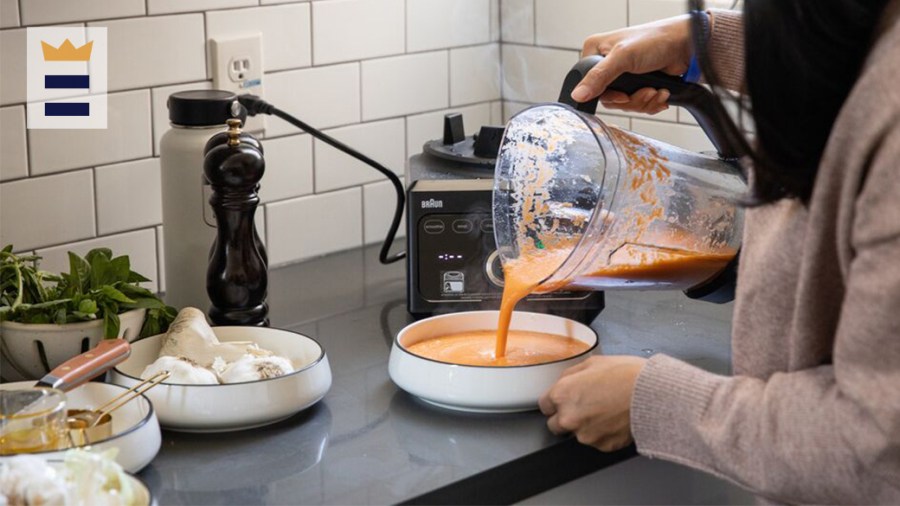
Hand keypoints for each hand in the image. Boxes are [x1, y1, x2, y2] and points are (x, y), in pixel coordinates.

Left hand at [539, 355, 646, 451]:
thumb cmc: (627, 375)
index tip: (564, 399)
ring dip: (586, 425)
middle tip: (585, 406)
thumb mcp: (593, 362)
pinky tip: (614, 419)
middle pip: (555, 424)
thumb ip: (571, 375)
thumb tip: (564, 382)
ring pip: (577, 434)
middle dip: (565, 416)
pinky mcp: (602, 446)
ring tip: (606, 410)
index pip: (544, 405)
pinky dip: (603, 433)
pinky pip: (597, 441)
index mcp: (562, 394)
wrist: (653, 395)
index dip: (555, 401)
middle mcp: (569, 418)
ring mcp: (585, 435)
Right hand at [573, 15, 693, 113]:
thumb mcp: (623, 57)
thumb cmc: (656, 40)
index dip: (607, 94)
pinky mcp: (638, 84)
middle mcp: (607, 64)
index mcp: (596, 51)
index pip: (589, 84)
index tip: (622, 95)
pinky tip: (660, 92)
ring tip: (656, 90)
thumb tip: (577, 95)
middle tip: (646, 91)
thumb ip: (599, 76)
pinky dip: (651, 103)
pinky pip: (638, 105)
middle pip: (609, 98)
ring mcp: (624, 75)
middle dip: (631, 100)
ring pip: (625, 104)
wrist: (687, 46)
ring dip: (644, 101)